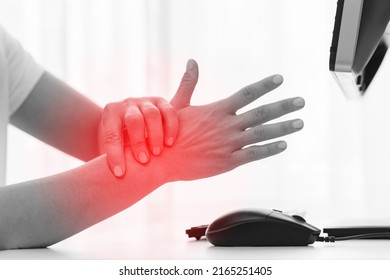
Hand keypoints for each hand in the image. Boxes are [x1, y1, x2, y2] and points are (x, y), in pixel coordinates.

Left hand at [101, 97, 178, 176]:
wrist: (133, 119)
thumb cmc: (122, 138)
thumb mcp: (115, 142)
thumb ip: (116, 154)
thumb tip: (115, 179)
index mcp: (111, 114)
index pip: (112, 135)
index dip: (115, 155)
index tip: (120, 174)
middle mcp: (127, 105)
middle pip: (134, 121)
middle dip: (139, 142)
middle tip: (144, 161)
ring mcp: (145, 101)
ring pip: (152, 115)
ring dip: (156, 135)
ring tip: (158, 153)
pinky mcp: (161, 102)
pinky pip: (169, 112)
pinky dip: (171, 128)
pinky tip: (170, 143)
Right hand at [160, 59, 304, 180]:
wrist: (162, 159)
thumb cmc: (169, 132)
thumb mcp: (178, 105)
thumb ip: (189, 83)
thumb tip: (191, 61)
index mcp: (217, 109)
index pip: (247, 93)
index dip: (265, 85)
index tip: (280, 79)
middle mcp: (227, 125)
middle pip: (262, 112)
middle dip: (284, 106)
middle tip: (301, 101)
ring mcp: (229, 144)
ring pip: (263, 133)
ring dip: (284, 127)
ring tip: (300, 122)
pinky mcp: (228, 162)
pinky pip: (254, 154)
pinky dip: (270, 149)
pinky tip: (284, 144)